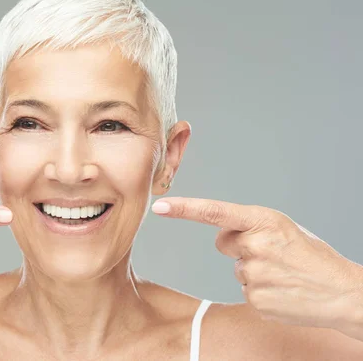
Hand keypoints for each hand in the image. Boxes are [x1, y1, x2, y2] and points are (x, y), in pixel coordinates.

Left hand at [151, 197, 362, 330]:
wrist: (344, 293)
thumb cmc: (312, 257)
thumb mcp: (284, 229)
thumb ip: (250, 226)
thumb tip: (220, 233)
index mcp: (264, 221)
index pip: (215, 212)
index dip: (185, 209)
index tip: (160, 206)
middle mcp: (256, 245)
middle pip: (223, 241)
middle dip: (239, 245)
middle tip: (272, 253)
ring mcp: (254, 274)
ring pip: (236, 268)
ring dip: (254, 270)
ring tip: (283, 273)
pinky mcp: (254, 299)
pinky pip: (245, 289)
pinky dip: (260, 289)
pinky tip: (282, 289)